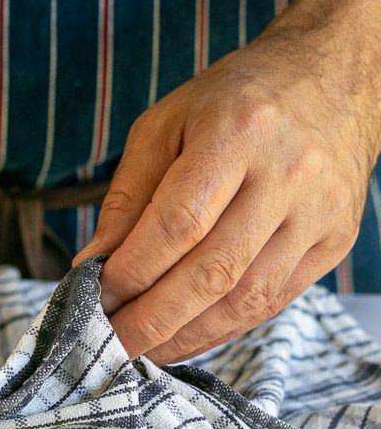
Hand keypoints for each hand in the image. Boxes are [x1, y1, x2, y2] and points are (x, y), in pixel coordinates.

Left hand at [75, 28, 380, 364]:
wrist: (332, 79)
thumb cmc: (234, 100)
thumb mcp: (165, 123)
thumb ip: (128, 195)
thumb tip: (93, 264)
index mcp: (238, 131)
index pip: (178, 222)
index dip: (132, 270)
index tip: (95, 296)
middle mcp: (288, 174)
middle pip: (214, 270)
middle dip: (153, 318)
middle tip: (109, 344)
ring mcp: (318, 212)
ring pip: (247, 297)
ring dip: (187, 335)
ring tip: (143, 349)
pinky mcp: (335, 241)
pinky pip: (274, 301)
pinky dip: (224, 328)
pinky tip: (186, 337)